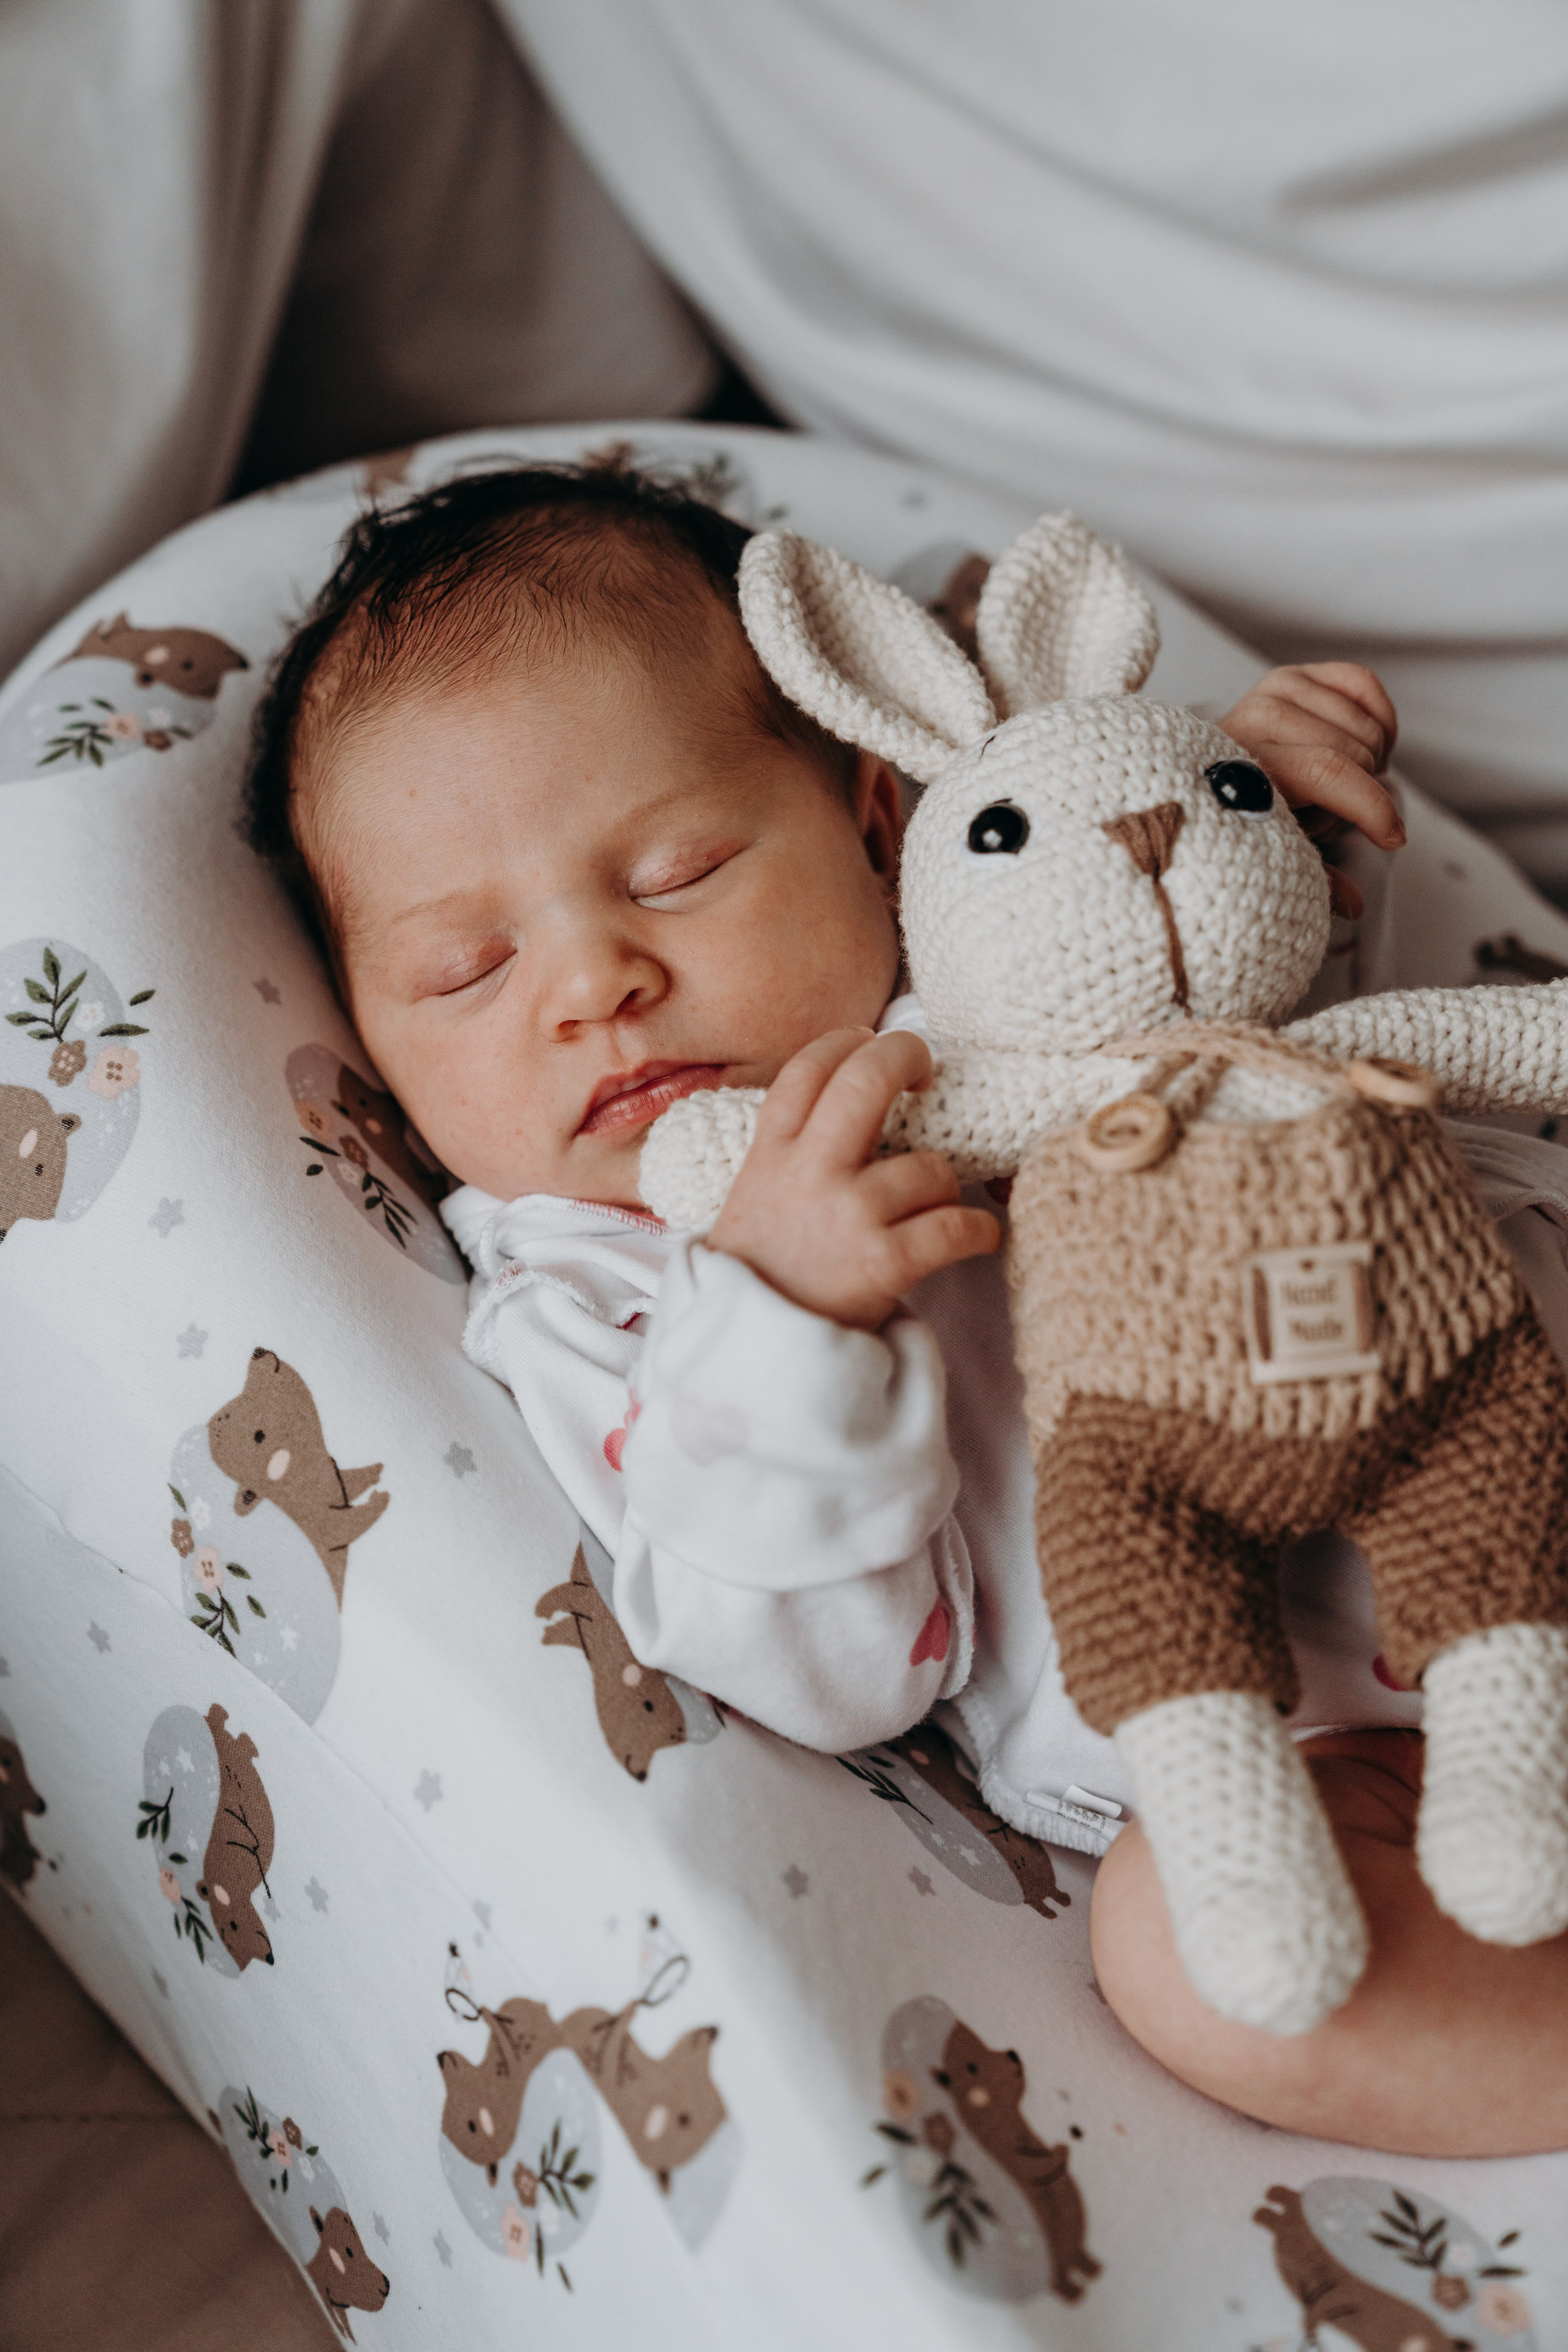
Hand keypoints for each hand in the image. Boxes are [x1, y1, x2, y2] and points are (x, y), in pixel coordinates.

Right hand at [707, 1028, 999, 1330]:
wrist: (752, 1351)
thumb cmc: (762, 1272)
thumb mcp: (754, 1195)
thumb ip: (791, 1150)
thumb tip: (846, 1101)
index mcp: (770, 1153)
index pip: (808, 1068)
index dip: (846, 1042)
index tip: (868, 1041)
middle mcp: (809, 1172)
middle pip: (866, 1079)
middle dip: (906, 1055)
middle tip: (923, 1071)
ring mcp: (848, 1214)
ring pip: (929, 1166)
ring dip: (944, 1184)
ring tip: (935, 1206)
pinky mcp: (884, 1262)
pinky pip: (955, 1227)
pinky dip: (978, 1231)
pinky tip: (977, 1237)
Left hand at [1220, 662, 1402, 917]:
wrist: (1207, 778)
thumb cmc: (1243, 821)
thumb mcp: (1272, 855)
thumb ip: (1314, 878)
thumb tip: (1353, 907)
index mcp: (1247, 764)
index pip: (1329, 773)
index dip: (1371, 808)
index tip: (1392, 837)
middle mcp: (1257, 717)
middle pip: (1355, 756)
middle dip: (1357, 794)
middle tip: (1326, 810)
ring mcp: (1274, 690)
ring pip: (1366, 728)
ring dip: (1365, 762)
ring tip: (1331, 782)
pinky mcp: (1294, 674)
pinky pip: (1366, 686)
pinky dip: (1379, 719)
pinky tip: (1360, 746)